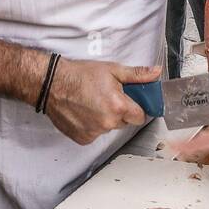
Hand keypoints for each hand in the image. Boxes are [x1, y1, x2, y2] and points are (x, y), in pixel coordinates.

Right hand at [44, 59, 161, 144]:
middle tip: (107, 97)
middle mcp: (108, 123)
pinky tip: (84, 112)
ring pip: (109, 128)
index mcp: (119, 106)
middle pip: (125, 122)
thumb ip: (137, 75)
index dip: (136, 107)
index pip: (140, 116)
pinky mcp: (83, 138)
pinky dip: (92, 125)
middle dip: (120, 111)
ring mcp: (94, 132)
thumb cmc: (80, 75)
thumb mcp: (112, 70)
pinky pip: (95, 134)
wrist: (52, 84)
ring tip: (92, 103)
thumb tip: (156, 73)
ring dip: (105, 119)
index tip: (128, 100)